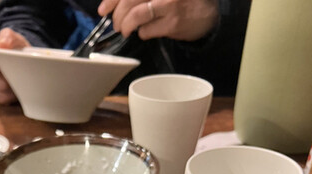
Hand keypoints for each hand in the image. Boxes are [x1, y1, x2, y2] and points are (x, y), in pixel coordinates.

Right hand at [0, 29, 29, 103]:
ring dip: (11, 86)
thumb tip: (2, 44)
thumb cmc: (16, 48)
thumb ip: (9, 37)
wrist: (18, 58)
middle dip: (8, 75)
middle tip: (19, 73)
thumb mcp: (16, 38)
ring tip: (18, 79)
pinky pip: (1, 98)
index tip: (9, 65)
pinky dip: (11, 95)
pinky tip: (15, 89)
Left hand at [97, 0, 218, 41]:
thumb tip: (114, 5)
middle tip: (116, 24)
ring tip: (125, 30)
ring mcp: (169, 4)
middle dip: (117, 15)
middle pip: (129, 0)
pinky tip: (144, 32)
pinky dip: (141, 33)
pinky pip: (147, 31)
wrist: (207, 13)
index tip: (103, 9)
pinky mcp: (172, 23)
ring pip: (136, 15)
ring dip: (126, 25)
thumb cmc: (181, 1)